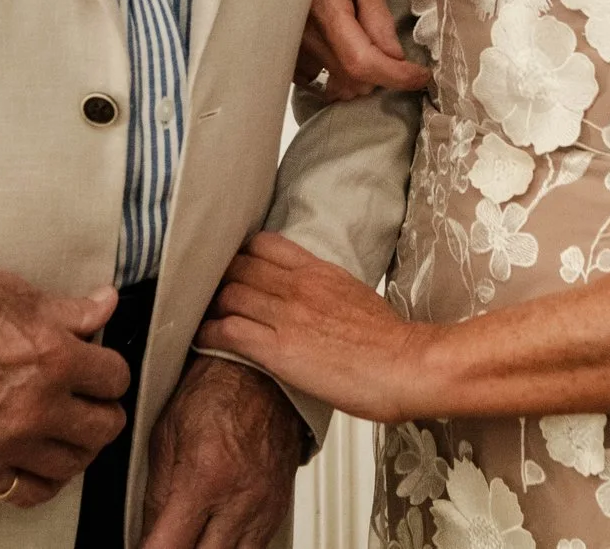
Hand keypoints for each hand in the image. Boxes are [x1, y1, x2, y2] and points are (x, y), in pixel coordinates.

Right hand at [0, 269, 131, 506]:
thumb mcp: (16, 294)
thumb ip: (69, 310)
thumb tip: (107, 305)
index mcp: (53, 356)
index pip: (115, 377)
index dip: (110, 371)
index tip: (101, 370)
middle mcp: (38, 405)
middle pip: (105, 427)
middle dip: (105, 411)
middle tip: (93, 402)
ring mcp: (9, 442)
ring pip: (74, 464)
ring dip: (79, 447)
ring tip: (71, 431)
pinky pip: (28, 492)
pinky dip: (43, 482)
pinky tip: (43, 464)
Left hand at [137, 354, 308, 548]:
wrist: (261, 373)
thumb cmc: (216, 392)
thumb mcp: (165, 436)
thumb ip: (155, 495)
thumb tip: (145, 534)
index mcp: (205, 480)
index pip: (169, 548)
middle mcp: (240, 502)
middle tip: (166, 539)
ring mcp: (263, 509)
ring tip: (190, 537)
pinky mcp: (278, 510)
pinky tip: (215, 537)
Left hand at [196, 233, 437, 423]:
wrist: (405, 365)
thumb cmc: (389, 341)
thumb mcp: (355, 294)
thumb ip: (326, 287)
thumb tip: (313, 295)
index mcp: (318, 271)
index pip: (264, 244)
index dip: (240, 255)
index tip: (230, 268)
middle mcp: (298, 286)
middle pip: (238, 267)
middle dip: (218, 280)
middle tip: (207, 296)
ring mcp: (287, 315)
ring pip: (228, 295)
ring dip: (210, 308)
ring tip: (203, 320)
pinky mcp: (278, 349)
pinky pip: (228, 332)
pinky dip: (209, 335)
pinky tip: (204, 343)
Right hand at [293, 0, 428, 98]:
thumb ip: (377, 14)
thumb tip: (395, 56)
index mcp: (328, 11)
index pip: (363, 61)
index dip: (396, 76)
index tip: (421, 76)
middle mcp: (306, 36)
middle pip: (354, 79)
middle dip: (384, 73)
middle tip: (398, 55)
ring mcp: (294, 50)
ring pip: (340, 85)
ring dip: (364, 76)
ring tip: (371, 50)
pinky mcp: (289, 57)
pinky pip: (321, 83)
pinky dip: (341, 77)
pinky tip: (347, 55)